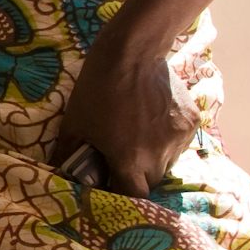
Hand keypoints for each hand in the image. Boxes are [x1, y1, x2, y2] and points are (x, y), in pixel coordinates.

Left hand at [48, 35, 197, 197]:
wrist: (132, 53)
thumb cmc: (96, 90)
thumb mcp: (74, 124)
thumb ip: (67, 155)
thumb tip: (58, 175)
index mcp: (130, 160)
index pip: (134, 196)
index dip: (123, 194)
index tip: (113, 185)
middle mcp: (159, 154)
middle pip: (151, 181)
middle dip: (137, 177)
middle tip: (122, 159)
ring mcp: (178, 138)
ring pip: (168, 163)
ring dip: (154, 159)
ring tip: (139, 138)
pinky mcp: (191, 122)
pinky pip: (180, 143)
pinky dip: (167, 140)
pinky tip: (154, 124)